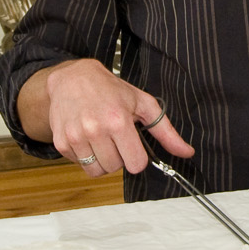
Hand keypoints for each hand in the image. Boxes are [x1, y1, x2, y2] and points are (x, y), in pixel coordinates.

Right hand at [38, 57, 191, 176]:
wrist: (72, 78)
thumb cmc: (110, 90)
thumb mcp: (143, 104)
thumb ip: (166, 131)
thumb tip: (187, 152)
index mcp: (118, 121)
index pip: (135, 164)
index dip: (137, 157)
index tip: (132, 144)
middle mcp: (95, 129)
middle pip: (116, 168)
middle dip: (119, 157)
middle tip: (116, 138)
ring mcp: (75, 137)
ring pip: (97, 171)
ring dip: (103, 161)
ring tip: (102, 140)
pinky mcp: (61, 142)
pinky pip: (80, 165)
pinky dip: (86, 156)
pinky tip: (88, 138)